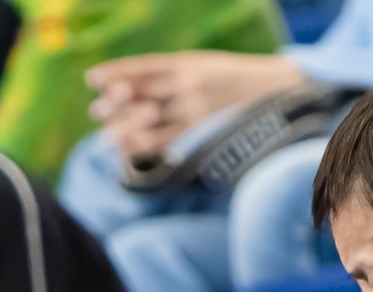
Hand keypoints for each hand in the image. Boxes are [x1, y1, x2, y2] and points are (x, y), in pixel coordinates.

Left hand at [87, 51, 306, 161]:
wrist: (281, 91)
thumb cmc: (238, 81)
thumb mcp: (206, 67)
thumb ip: (175, 75)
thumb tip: (137, 86)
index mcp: (188, 62)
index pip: (144, 66)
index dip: (116, 72)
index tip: (92, 78)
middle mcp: (189, 83)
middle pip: (143, 92)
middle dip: (116, 102)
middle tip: (96, 111)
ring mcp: (196, 108)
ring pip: (151, 117)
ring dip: (124, 126)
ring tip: (104, 134)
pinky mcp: (203, 130)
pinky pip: (167, 140)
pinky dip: (143, 144)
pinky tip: (125, 149)